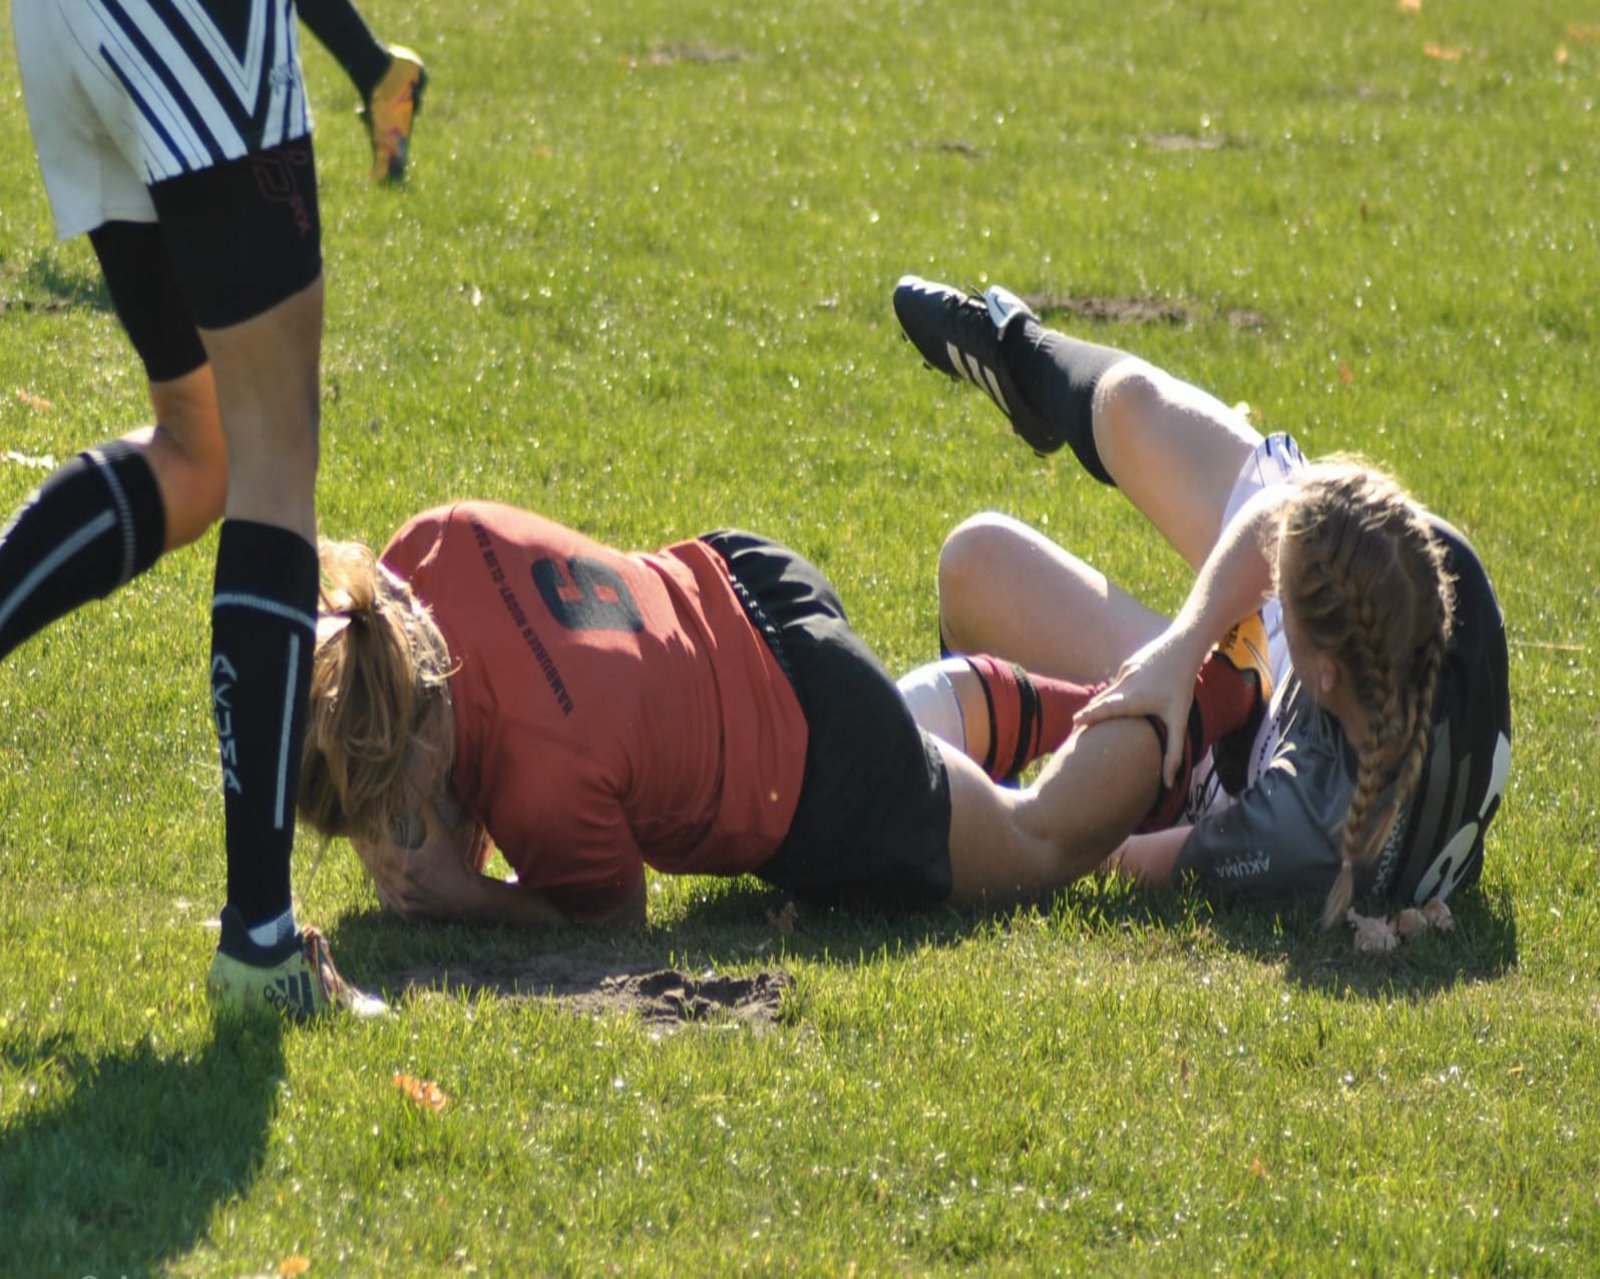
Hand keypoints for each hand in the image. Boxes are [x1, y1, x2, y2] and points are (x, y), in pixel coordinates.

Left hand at [353, 814, 484, 920]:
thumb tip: (419, 796)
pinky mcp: (405, 912)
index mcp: (405, 865)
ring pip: (378, 882)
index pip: (375, 851)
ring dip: (372, 869)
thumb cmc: (456, 864)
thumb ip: (429, 814)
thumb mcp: (443, 837)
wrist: (468, 898)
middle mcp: (399, 885)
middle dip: (363, 853)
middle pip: (373, 867)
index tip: (355, 832)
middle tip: (355, 841)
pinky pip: (386, 898)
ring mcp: (401, 901)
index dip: (363, 841)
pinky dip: (382, 886)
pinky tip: (381, 878)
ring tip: (367, 856)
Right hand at [1077, 629, 1206, 787]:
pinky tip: (1109, 701)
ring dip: (1097, 706)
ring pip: (1106, 693)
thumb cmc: (1181, 685)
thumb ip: (1174, 752)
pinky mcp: (1127, 666)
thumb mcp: (1180, 720)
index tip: (1074, 725)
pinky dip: (1109, 695)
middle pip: (1099, 704)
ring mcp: (1124, 673)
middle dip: (1087, 717)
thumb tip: (1170, 783)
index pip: (1104, 710)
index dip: (1088, 718)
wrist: (1183, 645)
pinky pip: (1116, 684)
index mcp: (1132, 699)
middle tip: (1073, 732)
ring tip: (1086, 721)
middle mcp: (1123, 685)